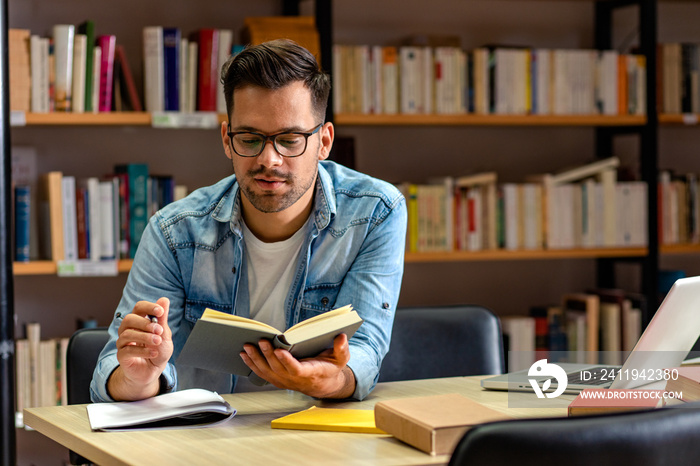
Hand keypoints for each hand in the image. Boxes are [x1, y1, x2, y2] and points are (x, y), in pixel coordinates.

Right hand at [107, 297, 172, 400]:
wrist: (153, 371)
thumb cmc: (158, 350)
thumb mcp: (164, 334)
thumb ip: (162, 318)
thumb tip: (164, 300)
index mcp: (140, 321)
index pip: (138, 307)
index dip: (148, 307)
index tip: (160, 311)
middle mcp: (128, 329)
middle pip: (129, 319)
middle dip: (145, 323)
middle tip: (159, 331)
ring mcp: (123, 342)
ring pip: (127, 334)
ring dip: (145, 337)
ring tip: (157, 342)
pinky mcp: (122, 355)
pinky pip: (127, 350)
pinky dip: (142, 351)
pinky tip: (154, 353)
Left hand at [240, 333, 355, 398]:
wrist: (323, 384)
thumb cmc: (330, 368)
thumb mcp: (341, 358)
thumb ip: (342, 348)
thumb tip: (341, 337)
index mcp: (310, 373)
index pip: (297, 370)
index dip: (287, 362)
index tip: (279, 350)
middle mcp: (294, 380)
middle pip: (278, 369)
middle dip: (267, 355)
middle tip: (261, 341)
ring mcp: (284, 381)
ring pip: (267, 372)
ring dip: (256, 359)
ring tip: (247, 346)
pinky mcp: (277, 380)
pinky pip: (262, 373)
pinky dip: (251, 364)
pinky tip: (244, 354)